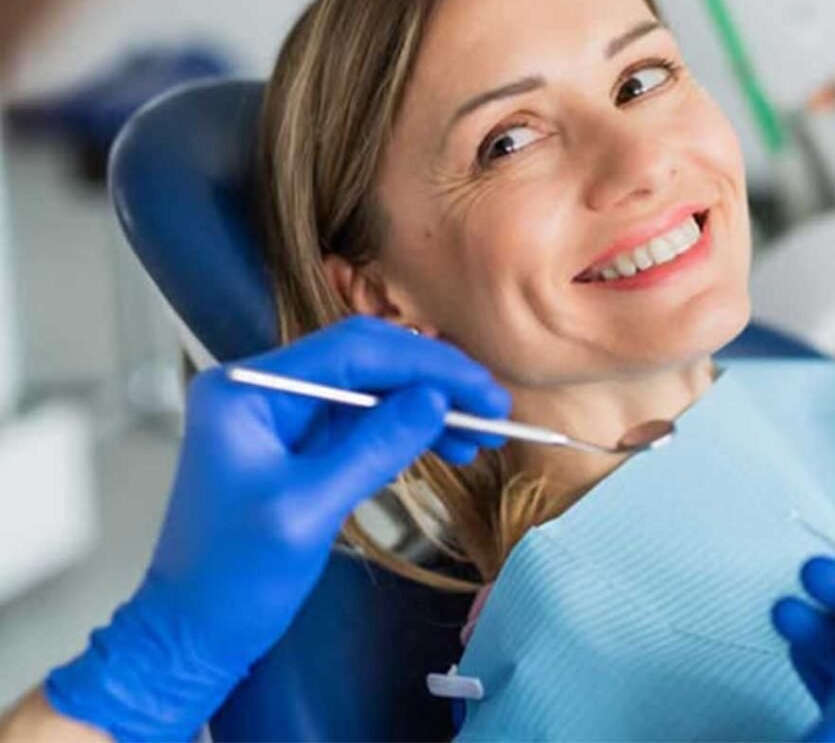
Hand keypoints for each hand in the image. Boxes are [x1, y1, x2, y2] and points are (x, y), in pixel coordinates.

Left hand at [45, 315, 510, 741]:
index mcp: (249, 387)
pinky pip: (366, 421)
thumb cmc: (231, 579)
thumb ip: (373, 447)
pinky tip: (449, 446)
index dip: (425, 363)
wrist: (191, 634)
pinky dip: (409, 431)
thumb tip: (436, 399)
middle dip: (433, 380)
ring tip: (481, 435)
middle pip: (366, 360)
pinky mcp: (302, 442)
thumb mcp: (307, 510)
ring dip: (428, 407)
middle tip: (491, 408)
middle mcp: (266, 386)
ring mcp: (284, 413)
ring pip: (374, 389)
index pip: (352, 350)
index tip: (480, 388)